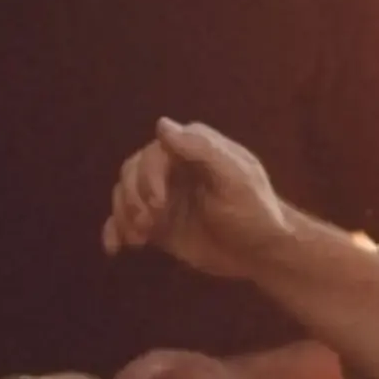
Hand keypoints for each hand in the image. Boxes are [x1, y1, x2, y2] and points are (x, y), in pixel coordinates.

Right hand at [100, 118, 292, 278]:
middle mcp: (174, 167)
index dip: (149, 176)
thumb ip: (202, 149)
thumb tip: (162, 125)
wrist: (263, 253)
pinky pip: (126, 221)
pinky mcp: (158, 222)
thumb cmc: (256, 212)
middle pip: (131, 171)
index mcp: (193, 149)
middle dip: (133, 197)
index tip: (159, 204)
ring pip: (124, 194)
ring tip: (139, 238)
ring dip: (124, 215)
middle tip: (149, 223)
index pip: (154, 152)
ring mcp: (164, 195)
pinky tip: (116, 248)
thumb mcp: (236, 179)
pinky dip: (115, 232)